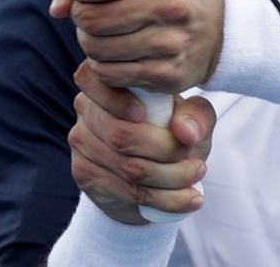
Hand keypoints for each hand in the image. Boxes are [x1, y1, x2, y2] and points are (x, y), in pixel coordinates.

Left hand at [50, 0, 224, 93]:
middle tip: (93, 14)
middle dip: (81, 17)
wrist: (219, 26)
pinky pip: (110, 74)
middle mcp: (170, 5)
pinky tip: (118, 54)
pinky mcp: (168, 75)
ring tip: (106, 33)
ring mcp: (171, 43)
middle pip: (91, 19)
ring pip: (96, 50)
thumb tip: (57, 7)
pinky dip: (104, 65)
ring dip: (90, 43)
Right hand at [68, 60, 215, 223]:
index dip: (119, 101)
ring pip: (128, 167)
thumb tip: (185, 132)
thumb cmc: (171, 132)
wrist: (155, 174)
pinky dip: (165, 199)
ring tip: (197, 175)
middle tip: (197, 158)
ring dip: (172, 178)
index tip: (146, 115)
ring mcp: (81, 142)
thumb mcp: (190, 119)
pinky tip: (189, 199)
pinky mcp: (84, 174)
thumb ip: (195, 116)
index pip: (96, 82)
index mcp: (106, 81)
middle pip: (121, 135)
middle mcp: (86, 108)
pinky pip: (127, 191)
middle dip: (167, 151)